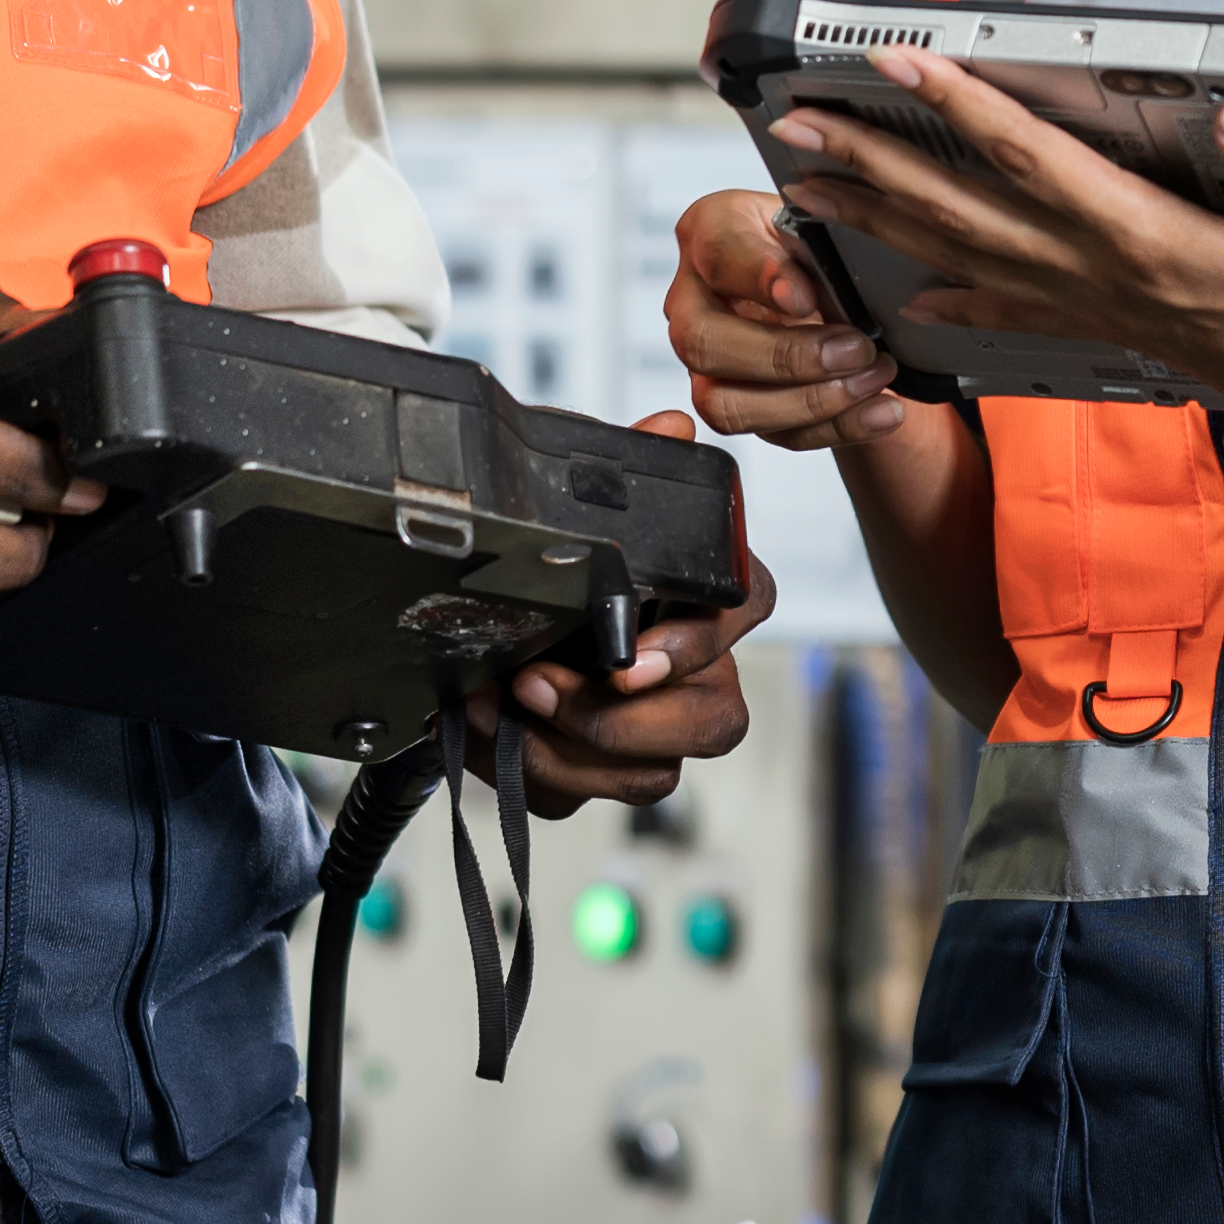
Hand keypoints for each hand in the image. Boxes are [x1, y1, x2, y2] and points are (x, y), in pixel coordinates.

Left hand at [467, 435, 777, 812]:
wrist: (472, 613)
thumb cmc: (548, 554)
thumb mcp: (573, 494)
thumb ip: (622, 461)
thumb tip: (671, 426)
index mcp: (701, 592)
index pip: (751, 605)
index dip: (700, 641)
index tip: (631, 660)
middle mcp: (692, 669)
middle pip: (715, 722)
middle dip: (623, 723)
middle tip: (540, 688)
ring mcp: (649, 730)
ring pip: (653, 777)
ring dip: (566, 752)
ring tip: (497, 702)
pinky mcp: (597, 772)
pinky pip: (582, 797)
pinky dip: (524, 769)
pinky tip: (478, 723)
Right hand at [664, 188, 916, 452]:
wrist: (840, 276)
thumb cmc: (825, 240)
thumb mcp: (827, 224)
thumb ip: (813, 250)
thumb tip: (801, 297)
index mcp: (713, 231)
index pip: (720, 254)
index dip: (760, 278)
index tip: (804, 299)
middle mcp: (693, 300)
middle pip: (703, 344)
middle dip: (786, 356)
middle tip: (857, 349)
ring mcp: (709, 362)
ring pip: (726, 405)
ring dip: (811, 401)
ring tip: (874, 380)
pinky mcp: (742, 404)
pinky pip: (774, 433)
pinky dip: (835, 427)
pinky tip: (880, 412)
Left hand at [770, 50, 1223, 475]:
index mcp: (1146, 240)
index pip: (1033, 160)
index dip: (962, 105)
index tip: (900, 62)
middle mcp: (1103, 274)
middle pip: (965, 208)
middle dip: (876, 164)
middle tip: (801, 127)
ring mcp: (1097, 304)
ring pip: (966, 256)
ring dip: (885, 220)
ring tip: (813, 193)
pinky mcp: (1107, 326)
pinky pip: (1009, 309)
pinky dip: (952, 299)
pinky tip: (911, 300)